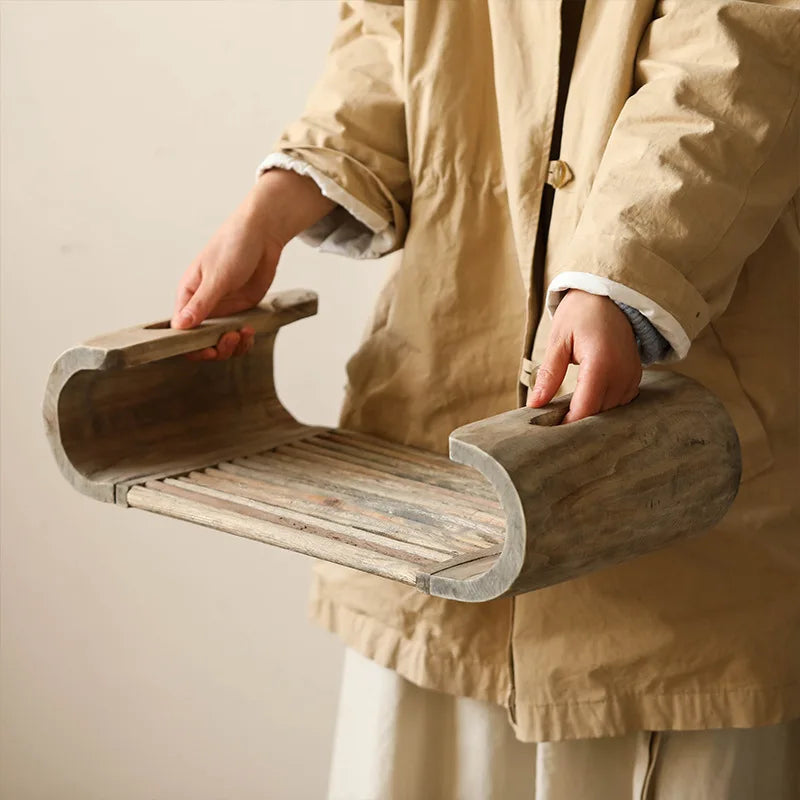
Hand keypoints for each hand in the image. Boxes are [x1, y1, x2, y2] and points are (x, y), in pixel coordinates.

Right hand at [172, 168, 335, 359]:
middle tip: (231, 338)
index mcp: (188, 295)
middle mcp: (203, 306)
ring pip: (221, 341)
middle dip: (216, 347)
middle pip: (201, 341)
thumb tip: (179, 326)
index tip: (208, 350)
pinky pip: (238, 334)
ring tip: (243, 335)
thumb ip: (201, 304)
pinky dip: (244, 339)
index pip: (181, 330)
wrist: (262, 234)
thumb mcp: (217, 276)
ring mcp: (223, 309)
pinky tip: (250, 332)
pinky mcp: (240, 310)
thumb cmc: (234, 245)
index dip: (192, 345)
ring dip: (232, 346)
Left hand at [527, 289, 641, 423]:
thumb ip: (549, 374)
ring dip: (591, 414)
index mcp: (600, 363)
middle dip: (577, 421)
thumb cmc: (581, 313)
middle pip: (599, 413)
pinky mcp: (635, 377)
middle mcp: (621, 373)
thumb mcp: (559, 340)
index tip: (550, 430)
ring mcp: (632, 376)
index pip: (585, 408)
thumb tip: (535, 404)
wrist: (610, 296)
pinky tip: (587, 401)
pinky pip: (620, 402)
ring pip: (611, 411)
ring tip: (568, 413)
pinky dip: (604, 405)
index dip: (568, 423)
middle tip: (553, 422)